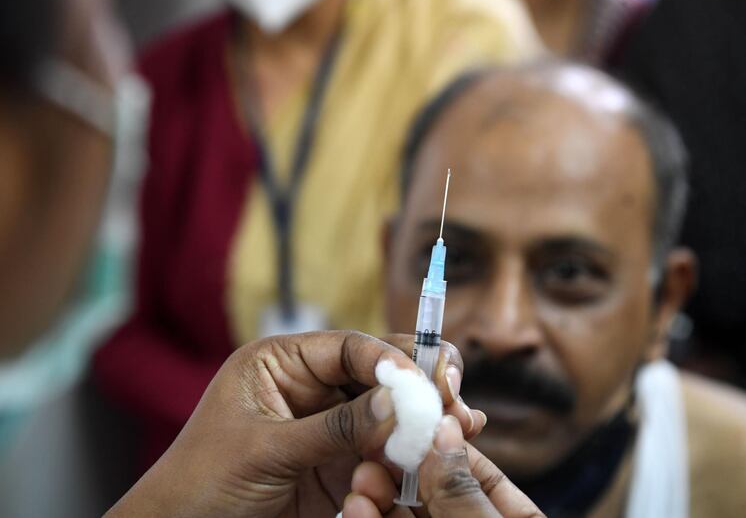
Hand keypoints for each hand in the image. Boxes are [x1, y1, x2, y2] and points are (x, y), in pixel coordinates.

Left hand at [106, 331, 483, 516]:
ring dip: (421, 421)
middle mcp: (311, 388)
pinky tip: (437, 455)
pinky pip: (384, 453)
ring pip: (389, 414)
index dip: (389, 359)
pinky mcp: (340, 464)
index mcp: (283, 363)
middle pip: (378, 374)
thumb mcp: (267, 449)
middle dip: (418, 385)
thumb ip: (334, 426)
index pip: (349, 347)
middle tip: (454, 399)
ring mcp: (329, 426)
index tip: (424, 381)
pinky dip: (410, 456)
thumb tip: (398, 401)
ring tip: (460, 428)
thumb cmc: (203, 481)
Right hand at [342, 415, 545, 517]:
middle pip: (432, 490)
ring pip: (402, 514)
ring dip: (378, 494)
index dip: (443, 444)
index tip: (412, 418)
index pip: (477, 472)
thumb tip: (445, 429)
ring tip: (362, 478)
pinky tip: (358, 507)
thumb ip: (463, 491)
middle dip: (401, 468)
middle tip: (374, 447)